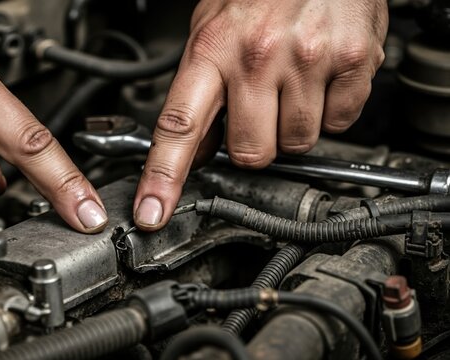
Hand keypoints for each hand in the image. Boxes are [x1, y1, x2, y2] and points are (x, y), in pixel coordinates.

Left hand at [133, 0, 387, 229]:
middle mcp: (259, 57)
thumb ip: (203, 90)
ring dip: (292, 127)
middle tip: (257, 110)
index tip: (151, 213)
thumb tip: (200, 149)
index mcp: (213, 49)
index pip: (179, 127)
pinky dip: (330, 110)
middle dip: (252, 145)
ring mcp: (308, 60)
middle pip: (249, 153)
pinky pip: (339, 122)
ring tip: (291, 84)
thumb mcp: (212, 29)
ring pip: (296, 143)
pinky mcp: (352, 62)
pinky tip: (320, 78)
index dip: (162, 178)